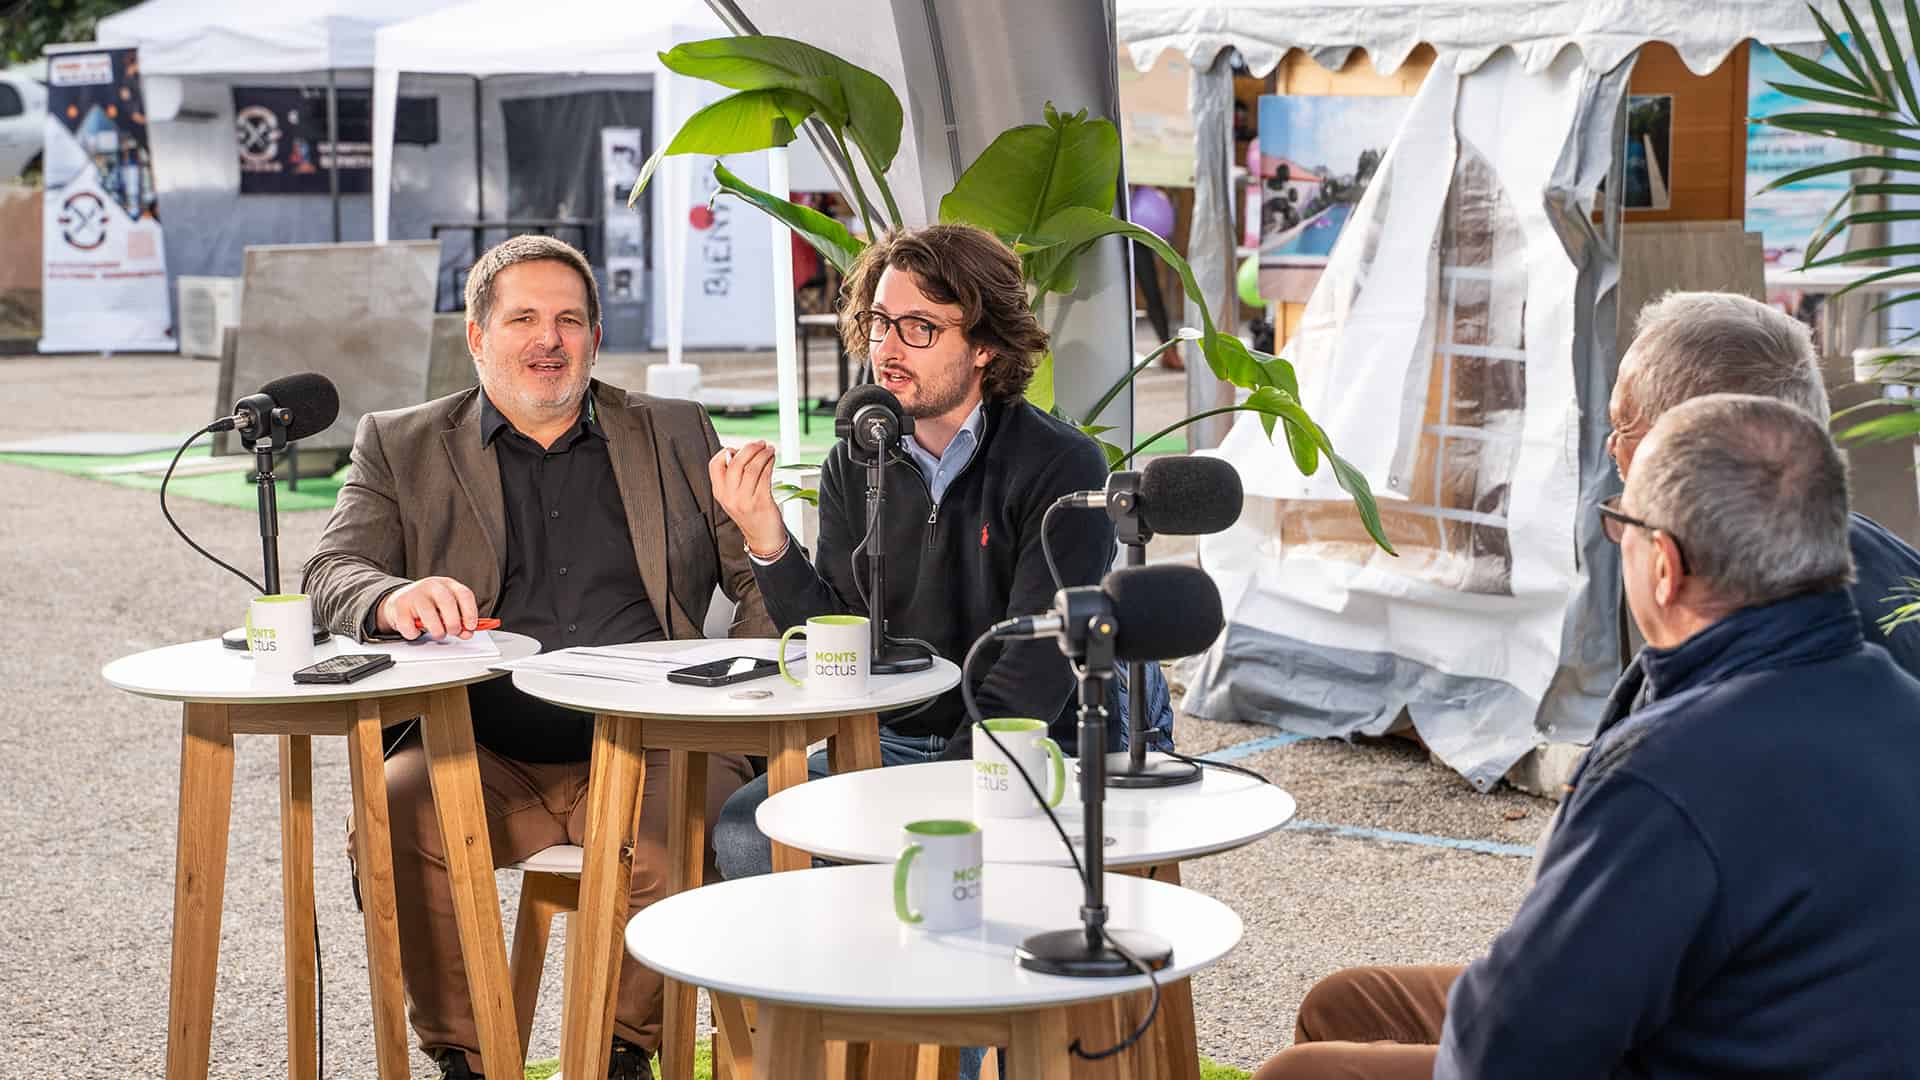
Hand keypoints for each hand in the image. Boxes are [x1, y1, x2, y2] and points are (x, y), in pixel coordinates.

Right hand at [376, 576, 479, 639]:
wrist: (400, 600)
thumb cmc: (429, 605)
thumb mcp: (447, 608)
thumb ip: (460, 620)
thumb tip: (467, 633)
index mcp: (447, 584)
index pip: (464, 594)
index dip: (470, 612)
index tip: (471, 626)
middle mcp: (431, 586)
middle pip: (447, 602)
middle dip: (453, 622)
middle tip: (453, 632)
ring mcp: (414, 594)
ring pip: (429, 616)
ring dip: (437, 631)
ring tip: (438, 633)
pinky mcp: (398, 606)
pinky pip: (409, 626)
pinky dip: (415, 634)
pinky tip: (416, 629)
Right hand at [709, 440, 786, 555]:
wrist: (763, 537)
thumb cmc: (751, 513)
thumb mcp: (734, 497)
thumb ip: (733, 477)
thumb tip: (742, 451)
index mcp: (720, 493)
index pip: (714, 465)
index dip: (726, 452)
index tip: (738, 448)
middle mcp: (730, 496)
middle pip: (736, 463)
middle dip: (750, 448)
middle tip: (760, 443)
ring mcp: (745, 500)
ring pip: (752, 468)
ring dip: (763, 454)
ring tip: (769, 449)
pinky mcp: (761, 502)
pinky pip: (765, 476)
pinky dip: (770, 463)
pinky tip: (772, 459)